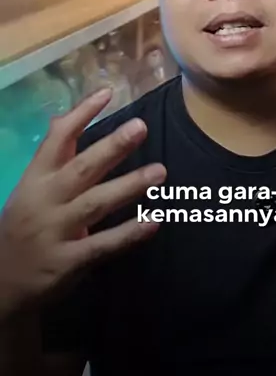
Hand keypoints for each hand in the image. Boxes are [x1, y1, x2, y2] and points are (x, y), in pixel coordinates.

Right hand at [0, 89, 165, 321]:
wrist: (1, 282)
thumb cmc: (23, 226)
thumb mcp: (29, 188)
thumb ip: (52, 156)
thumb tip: (66, 116)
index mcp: (34, 179)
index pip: (56, 140)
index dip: (81, 114)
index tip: (107, 93)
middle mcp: (44, 201)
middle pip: (81, 169)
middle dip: (112, 147)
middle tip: (141, 127)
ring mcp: (54, 232)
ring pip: (95, 204)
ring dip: (129, 186)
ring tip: (160, 172)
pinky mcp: (67, 262)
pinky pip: (102, 245)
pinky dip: (127, 234)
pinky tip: (153, 222)